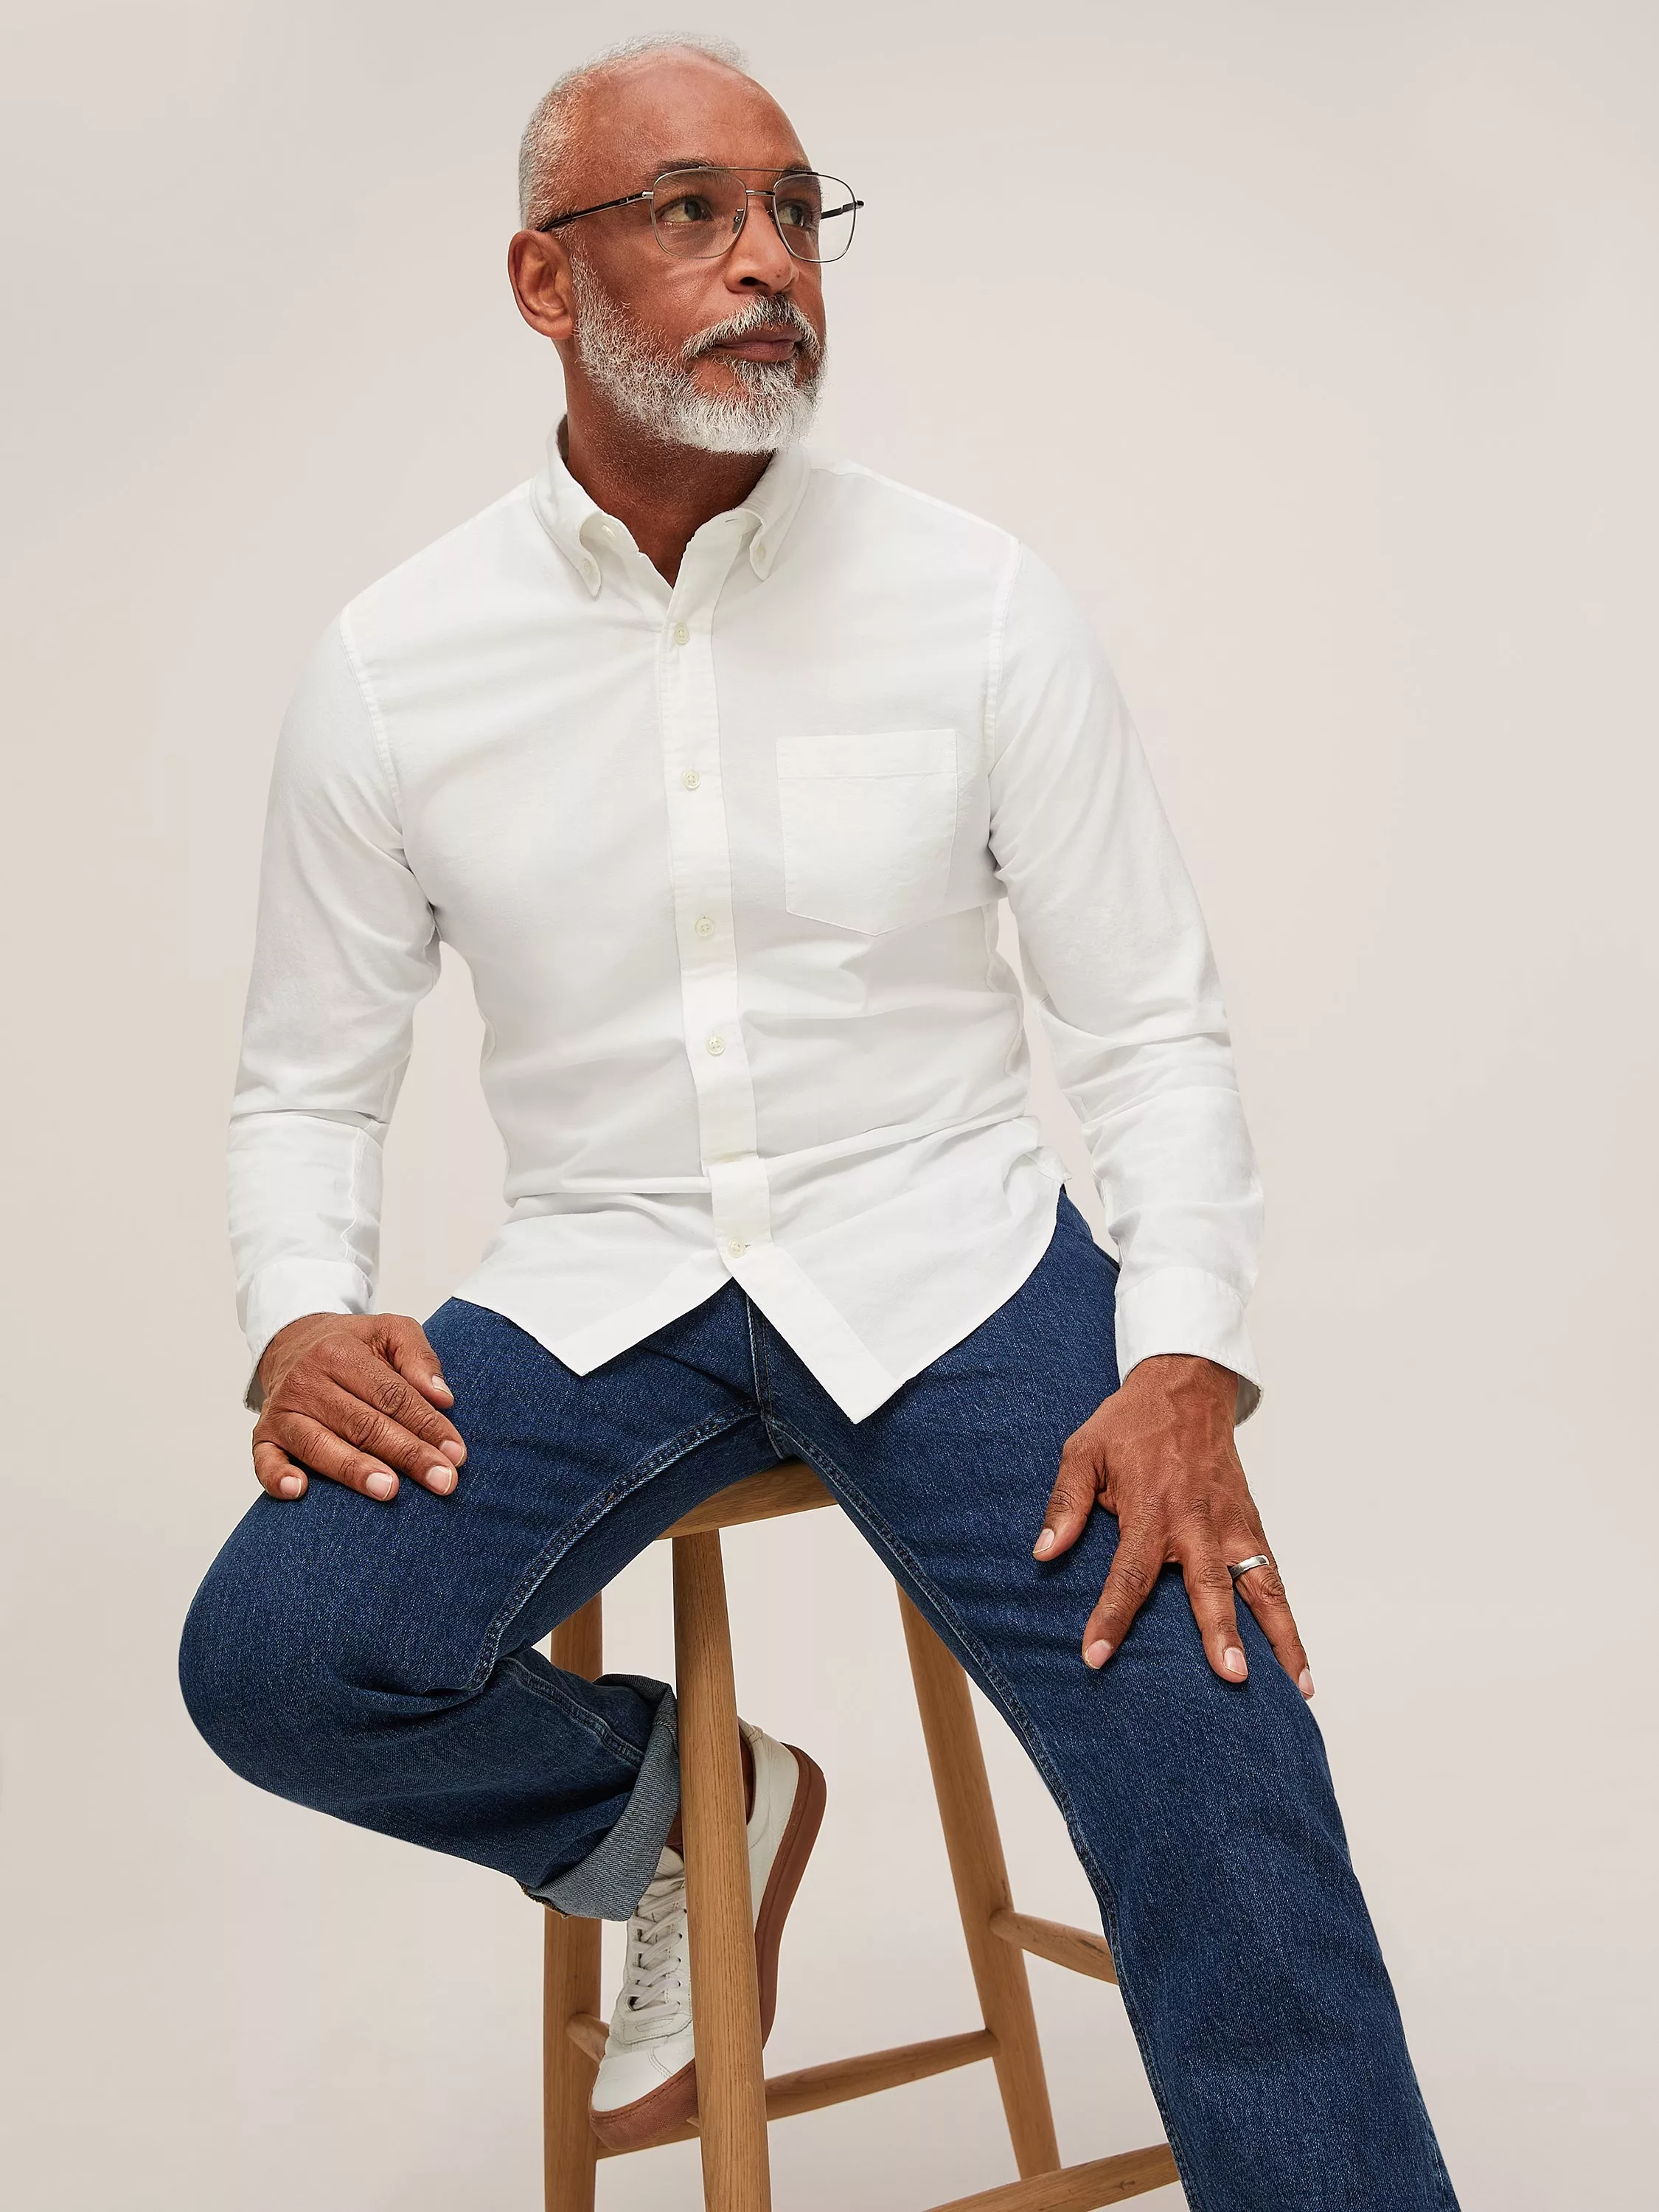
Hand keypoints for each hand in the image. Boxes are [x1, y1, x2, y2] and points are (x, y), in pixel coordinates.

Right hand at [250, 1313, 464, 1505]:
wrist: (294, 1342)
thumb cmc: (352, 1345)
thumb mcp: (391, 1331)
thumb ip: (419, 1357)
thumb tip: (443, 1398)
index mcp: (340, 1352)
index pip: (392, 1395)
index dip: (427, 1426)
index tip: (457, 1454)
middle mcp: (307, 1381)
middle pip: (363, 1424)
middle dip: (406, 1455)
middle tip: (442, 1481)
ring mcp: (282, 1411)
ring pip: (320, 1446)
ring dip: (354, 1470)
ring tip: (388, 1491)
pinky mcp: (263, 1435)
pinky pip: (264, 1461)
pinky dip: (277, 1477)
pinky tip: (299, 1491)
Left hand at [1033, 1354, 1312, 1697]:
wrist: (1186, 1387)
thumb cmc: (1130, 1424)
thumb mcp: (1083, 1452)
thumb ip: (1065, 1503)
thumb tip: (1043, 1552)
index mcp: (1151, 1509)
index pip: (1128, 1573)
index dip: (1111, 1616)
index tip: (1095, 1656)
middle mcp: (1197, 1522)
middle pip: (1209, 1585)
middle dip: (1220, 1631)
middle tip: (1231, 1675)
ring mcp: (1232, 1525)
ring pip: (1261, 1586)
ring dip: (1279, 1636)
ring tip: (1295, 1687)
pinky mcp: (1252, 1525)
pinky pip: (1273, 1576)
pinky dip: (1288, 1618)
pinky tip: (1296, 1663)